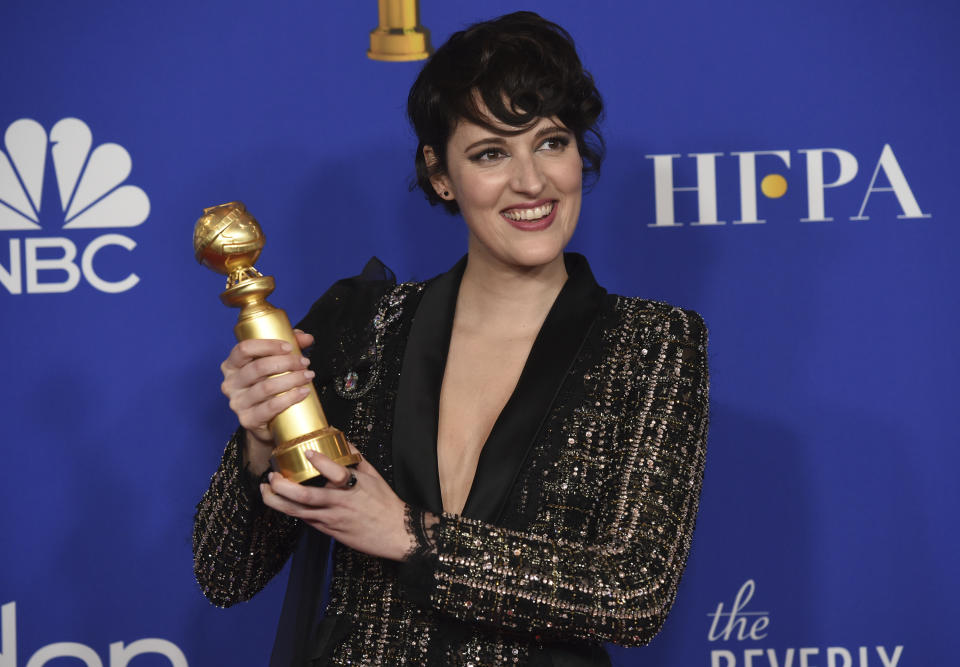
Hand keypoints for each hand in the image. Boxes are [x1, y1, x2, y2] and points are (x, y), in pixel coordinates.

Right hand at [220, 329, 314, 457]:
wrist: (265, 423)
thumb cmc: (268, 387)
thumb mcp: (275, 364)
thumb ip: (289, 347)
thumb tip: (306, 338)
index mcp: (231, 365)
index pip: (244, 348)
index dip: (268, 345)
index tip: (290, 347)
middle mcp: (230, 383)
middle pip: (258, 367)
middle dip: (286, 362)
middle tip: (304, 362)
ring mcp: (237, 403)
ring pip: (267, 387)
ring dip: (292, 379)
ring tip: (308, 375)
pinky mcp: (248, 419)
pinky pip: (271, 407)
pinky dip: (290, 398)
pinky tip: (303, 392)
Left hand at [260, 447, 414, 561]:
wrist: (396, 533)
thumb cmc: (385, 503)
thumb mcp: (374, 475)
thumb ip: (356, 457)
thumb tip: (341, 439)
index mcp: (354, 486)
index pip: (335, 473)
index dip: (320, 461)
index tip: (308, 451)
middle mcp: (340, 503)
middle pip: (304, 496)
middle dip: (282, 487)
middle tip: (272, 477)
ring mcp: (332, 519)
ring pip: (298, 512)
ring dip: (277, 501)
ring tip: (266, 490)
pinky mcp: (329, 531)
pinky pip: (305, 520)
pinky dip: (291, 510)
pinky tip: (281, 502)